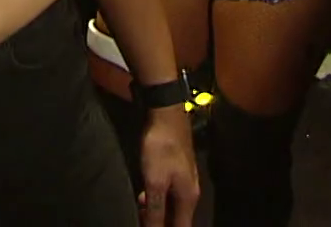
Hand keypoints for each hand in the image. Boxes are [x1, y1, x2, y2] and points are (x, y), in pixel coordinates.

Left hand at [136, 107, 199, 226]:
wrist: (166, 115)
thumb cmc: (161, 148)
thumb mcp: (155, 182)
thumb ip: (156, 209)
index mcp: (188, 198)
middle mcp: (190, 192)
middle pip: (178, 220)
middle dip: (160, 224)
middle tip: (141, 219)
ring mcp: (184, 180)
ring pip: (172, 207)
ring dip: (157, 212)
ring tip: (140, 210)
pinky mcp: (176, 171)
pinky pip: (168, 194)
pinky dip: (156, 199)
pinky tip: (144, 195)